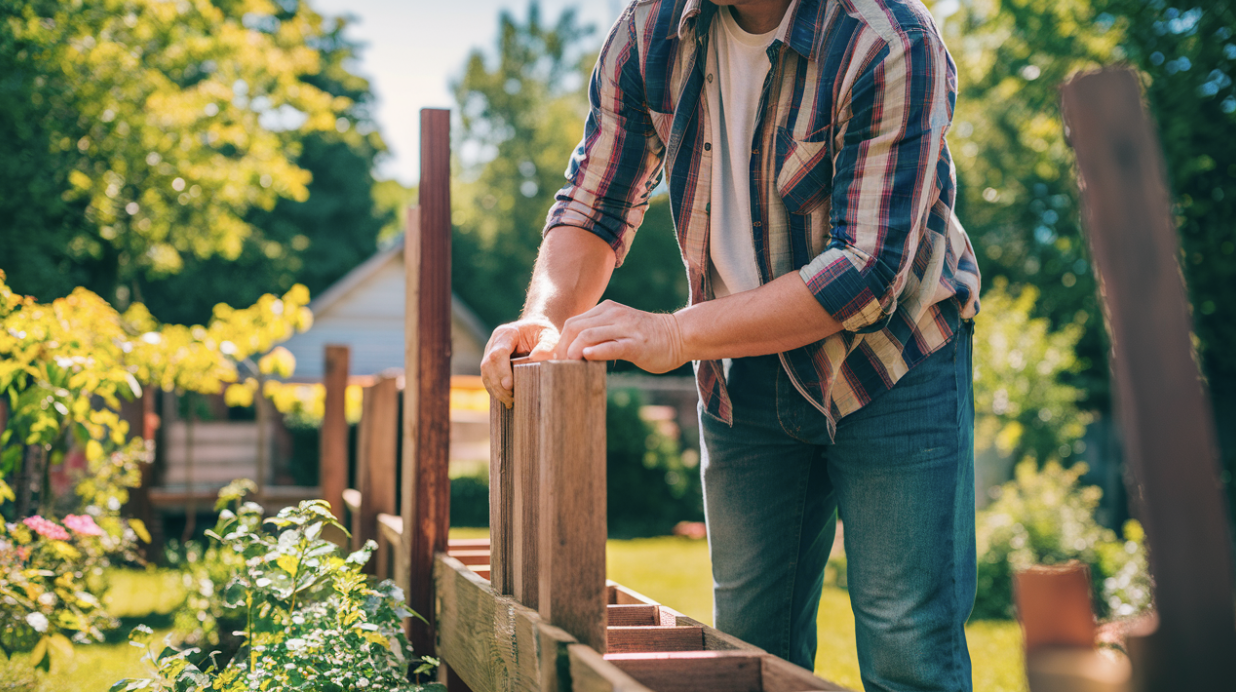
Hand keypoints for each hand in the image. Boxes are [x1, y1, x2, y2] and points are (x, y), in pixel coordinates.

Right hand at [481, 317, 558, 406]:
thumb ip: (547, 347)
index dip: (501, 371)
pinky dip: (495, 390)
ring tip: (510, 402)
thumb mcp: (550, 336)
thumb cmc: (543, 333)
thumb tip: (536, 361)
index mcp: (506, 333)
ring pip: (485, 374)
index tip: (509, 386)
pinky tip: (506, 399)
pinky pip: (488, 379)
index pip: (498, 353)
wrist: (536, 331)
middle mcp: (494, 343)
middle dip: (498, 385)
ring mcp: (489, 353)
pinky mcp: (491, 364)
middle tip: (512, 399)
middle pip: (488, 366)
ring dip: (496, 390)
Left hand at [554, 300, 685, 373]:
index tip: (558, 361)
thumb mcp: (619, 326)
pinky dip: (594, 353)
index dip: (560, 343)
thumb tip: (576, 350)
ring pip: (588, 335)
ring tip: (568, 368)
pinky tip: (586, 360)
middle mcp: (613, 314)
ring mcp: (625, 328)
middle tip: (559, 367)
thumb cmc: (646, 337)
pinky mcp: (635, 344)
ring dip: (573, 352)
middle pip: (575, 327)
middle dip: (562, 349)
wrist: (679, 335)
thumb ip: (600, 332)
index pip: (573, 323)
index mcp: (606, 309)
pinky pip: (610, 347)